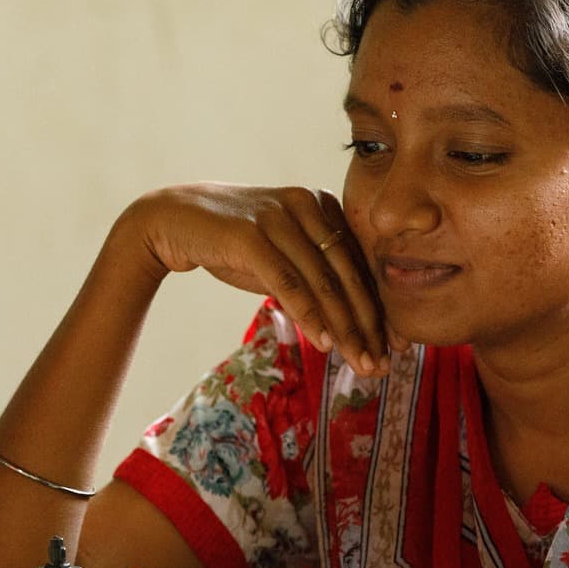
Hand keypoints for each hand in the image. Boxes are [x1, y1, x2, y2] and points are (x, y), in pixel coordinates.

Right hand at [117, 184, 407, 376]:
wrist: (172, 221)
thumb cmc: (231, 242)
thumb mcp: (279, 258)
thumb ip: (312, 280)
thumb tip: (347, 325)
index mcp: (321, 206)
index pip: (358, 264)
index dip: (378, 307)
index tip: (395, 345)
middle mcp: (306, 204)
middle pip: (347, 273)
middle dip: (368, 324)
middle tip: (383, 362)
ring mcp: (279, 217)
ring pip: (323, 281)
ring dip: (344, 327)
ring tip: (360, 361)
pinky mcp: (251, 234)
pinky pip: (289, 281)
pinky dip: (309, 314)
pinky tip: (324, 342)